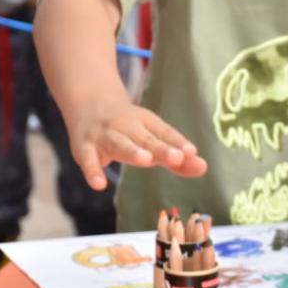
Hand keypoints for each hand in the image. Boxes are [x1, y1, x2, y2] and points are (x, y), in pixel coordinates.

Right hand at [69, 97, 206, 189]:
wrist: (89, 103)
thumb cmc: (130, 129)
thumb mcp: (153, 138)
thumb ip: (177, 157)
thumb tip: (203, 167)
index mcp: (146, 123)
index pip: (164, 133)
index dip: (178, 143)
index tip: (192, 153)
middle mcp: (126, 127)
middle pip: (145, 139)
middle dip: (160, 148)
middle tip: (176, 157)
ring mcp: (105, 135)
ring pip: (119, 143)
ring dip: (132, 151)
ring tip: (146, 160)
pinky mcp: (84, 147)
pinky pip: (88, 160)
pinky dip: (92, 171)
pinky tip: (99, 185)